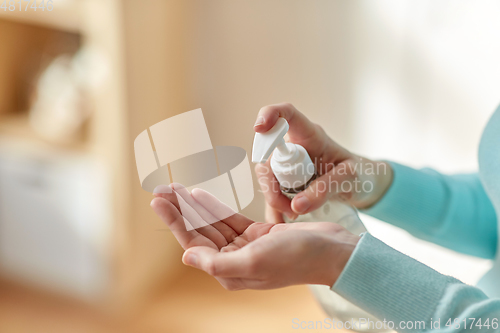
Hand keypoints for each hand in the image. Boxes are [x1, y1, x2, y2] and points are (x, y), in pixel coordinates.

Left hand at [151, 184, 359, 289]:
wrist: (332, 251)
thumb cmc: (298, 257)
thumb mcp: (256, 260)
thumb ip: (218, 263)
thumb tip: (185, 257)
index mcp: (229, 272)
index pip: (193, 244)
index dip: (174, 221)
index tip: (158, 201)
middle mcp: (234, 261)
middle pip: (199, 231)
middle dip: (180, 210)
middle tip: (161, 189)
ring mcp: (246, 247)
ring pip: (212, 223)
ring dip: (195, 205)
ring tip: (175, 188)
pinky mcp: (258, 234)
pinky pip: (230, 218)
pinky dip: (215, 207)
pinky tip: (200, 195)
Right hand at [254, 103, 392, 221]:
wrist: (361, 185)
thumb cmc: (358, 173)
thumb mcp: (349, 179)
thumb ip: (325, 189)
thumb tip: (296, 205)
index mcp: (310, 135)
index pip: (286, 114)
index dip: (269, 114)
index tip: (259, 128)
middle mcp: (294, 146)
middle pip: (268, 157)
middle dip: (271, 184)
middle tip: (291, 207)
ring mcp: (286, 164)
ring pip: (266, 178)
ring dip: (274, 200)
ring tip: (294, 214)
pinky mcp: (284, 181)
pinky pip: (271, 194)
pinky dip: (275, 210)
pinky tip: (286, 219)